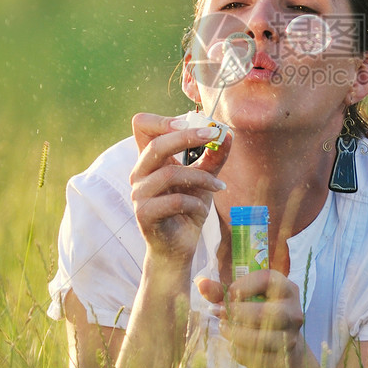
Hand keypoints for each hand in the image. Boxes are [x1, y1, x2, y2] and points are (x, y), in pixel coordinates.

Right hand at [129, 113, 229, 262]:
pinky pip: (174, 200)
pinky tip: (201, 208)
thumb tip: (228, 134)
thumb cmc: (188, 209)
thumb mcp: (205, 178)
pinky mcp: (145, 214)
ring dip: (201, 176)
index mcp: (150, 159)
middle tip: (214, 135)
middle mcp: (139, 173)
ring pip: (170, 174)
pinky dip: (194, 202)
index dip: (163, 119)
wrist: (178, 247)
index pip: (142, 126)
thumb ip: (214, 157)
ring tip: (218, 185)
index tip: (191, 121)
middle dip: (187, 137)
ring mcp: (139, 194)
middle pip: (156, 145)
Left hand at [197, 271, 305, 367]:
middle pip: (265, 313)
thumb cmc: (259, 315)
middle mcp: (293, 312)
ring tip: (223, 327)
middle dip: (236, 313)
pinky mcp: (283, 359)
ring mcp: (290, 338)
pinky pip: (256, 358)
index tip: (228, 293)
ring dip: (235, 333)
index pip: (268, 279)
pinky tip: (234, 344)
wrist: (282, 348)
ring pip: (260, 339)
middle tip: (219, 312)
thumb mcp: (245, 299)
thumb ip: (222, 291)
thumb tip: (200, 283)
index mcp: (286, 289)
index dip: (243, 285)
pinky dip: (239, 352)